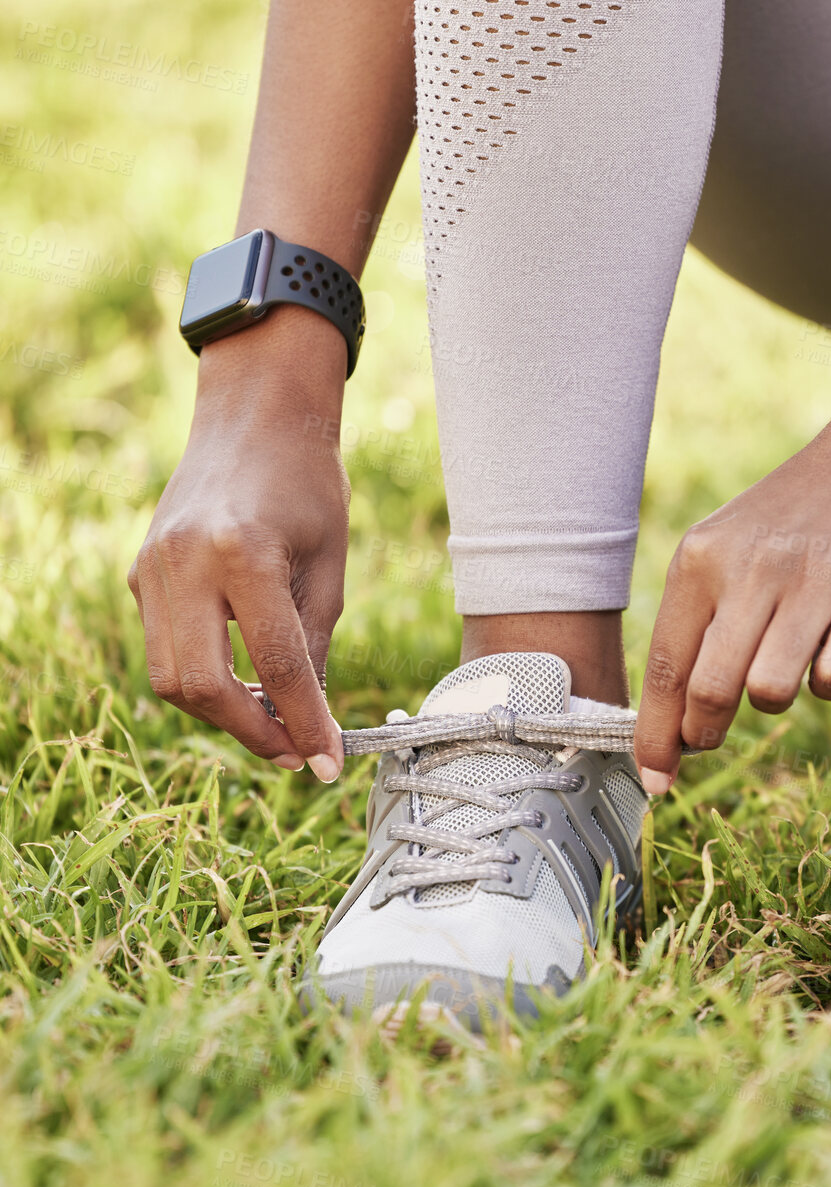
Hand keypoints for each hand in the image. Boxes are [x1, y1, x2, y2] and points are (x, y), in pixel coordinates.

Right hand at [128, 311, 350, 779]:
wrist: (255, 418)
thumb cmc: (309, 484)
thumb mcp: (330, 564)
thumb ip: (314, 643)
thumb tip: (309, 717)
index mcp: (243, 554)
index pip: (275, 665)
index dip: (304, 724)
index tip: (327, 763)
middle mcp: (185, 563)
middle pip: (201, 685)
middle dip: (250, 731)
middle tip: (296, 753)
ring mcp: (151, 568)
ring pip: (170, 675)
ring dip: (221, 711)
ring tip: (275, 722)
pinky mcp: (139, 571)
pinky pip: (164, 645)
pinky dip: (203, 675)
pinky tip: (245, 678)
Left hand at [633, 425, 830, 792]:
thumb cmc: (793, 517)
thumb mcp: (728, 548)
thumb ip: (697, 624)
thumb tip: (672, 725)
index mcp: (703, 557)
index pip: (666, 664)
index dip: (656, 733)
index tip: (654, 779)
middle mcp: (754, 569)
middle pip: (711, 691)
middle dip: (705, 733)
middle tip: (711, 737)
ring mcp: (816, 584)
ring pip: (770, 692)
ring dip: (773, 697)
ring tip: (786, 659)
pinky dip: (830, 682)